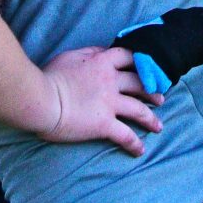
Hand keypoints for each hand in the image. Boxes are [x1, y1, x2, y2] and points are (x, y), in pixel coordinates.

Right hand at [42, 47, 163, 153]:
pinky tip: (140, 150)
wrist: (43, 100)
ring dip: (151, 118)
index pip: (130, 57)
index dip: (142, 63)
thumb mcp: (72, 56)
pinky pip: (125, 135)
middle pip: (139, 84)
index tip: (149, 69)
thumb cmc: (51, 77)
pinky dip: (134, 143)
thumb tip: (102, 53)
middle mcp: (112, 81)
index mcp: (104, 62)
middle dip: (152, 91)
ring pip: (138, 110)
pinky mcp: (104, 124)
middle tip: (160, 98)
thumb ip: (91, 53)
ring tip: (158, 126)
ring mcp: (110, 103)